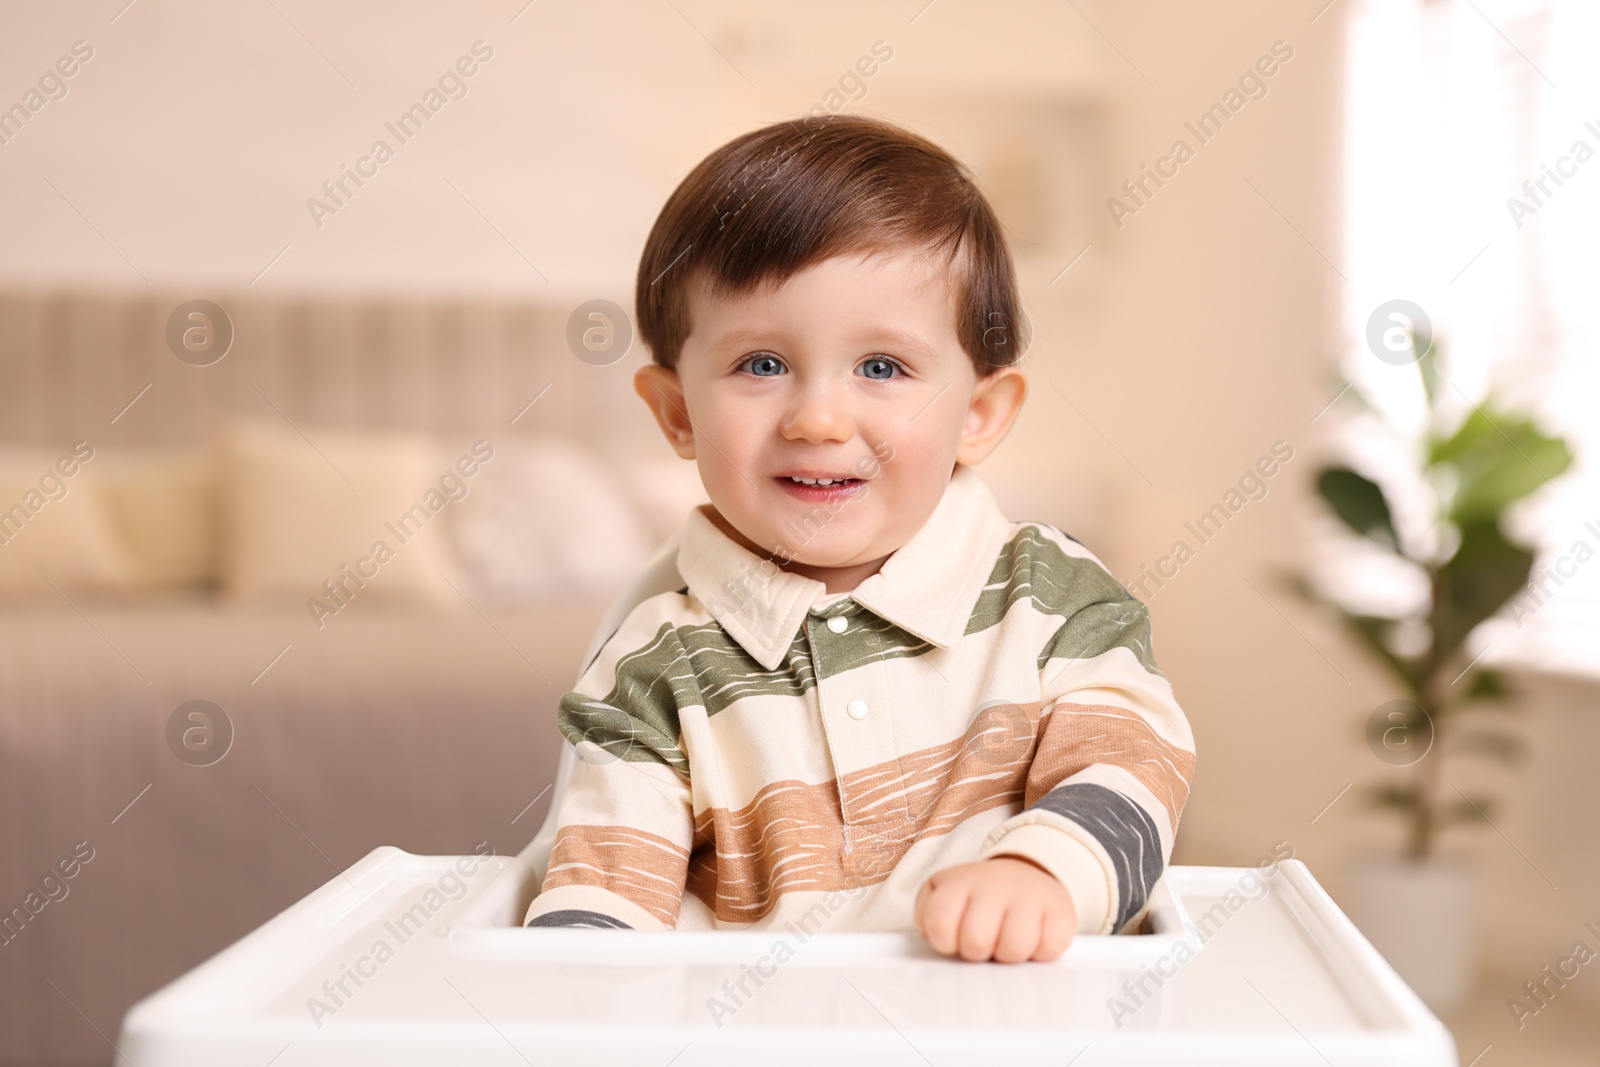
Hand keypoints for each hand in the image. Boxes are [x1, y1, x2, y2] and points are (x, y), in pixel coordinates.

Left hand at [914, 856, 1077, 962]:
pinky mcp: (1061, 910)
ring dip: (1008, 954)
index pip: (939, 925)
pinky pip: (1048, 950)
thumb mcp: (942, 895)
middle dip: (978, 951)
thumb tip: (932, 937)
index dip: (946, 942)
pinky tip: (1033, 936)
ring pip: (1013, 949)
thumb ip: (927, 916)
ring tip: (1006, 938)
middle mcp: (995, 882)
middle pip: (976, 942)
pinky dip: (1039, 952)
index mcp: (959, 881)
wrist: (1026, 875)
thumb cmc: (979, 897)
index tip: (954, 935)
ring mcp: (1030, 894)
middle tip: (984, 939)